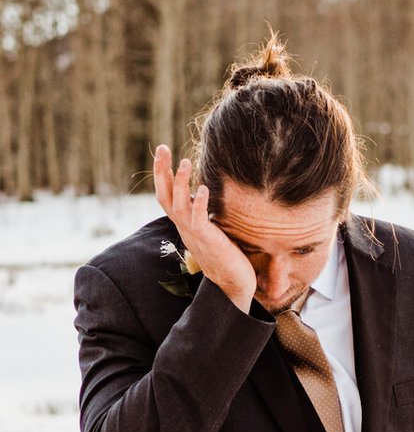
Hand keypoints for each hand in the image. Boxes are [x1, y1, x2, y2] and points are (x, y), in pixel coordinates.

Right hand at [153, 145, 256, 311]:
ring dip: (180, 183)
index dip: (162, 174)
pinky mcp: (208, 241)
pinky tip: (202, 188)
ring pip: (179, 205)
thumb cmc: (225, 256)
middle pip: (165, 196)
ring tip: (184, 162)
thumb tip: (201, 195)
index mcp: (184, 223)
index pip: (165, 195)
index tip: (163, 151)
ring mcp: (194, 234)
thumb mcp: (209, 230)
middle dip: (162, 171)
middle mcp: (184, 227)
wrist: (233, 284)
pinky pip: (199, 220)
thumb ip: (202, 214)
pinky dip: (200, 203)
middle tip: (162, 148)